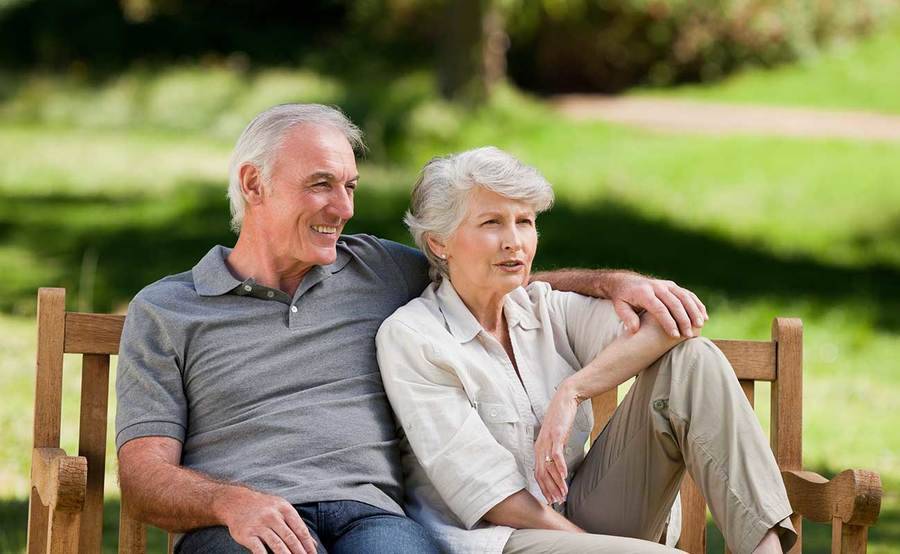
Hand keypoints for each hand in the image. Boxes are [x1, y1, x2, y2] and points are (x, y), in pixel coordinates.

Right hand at [217, 487, 317, 553]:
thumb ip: (296, 525)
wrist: (236, 502)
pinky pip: (259, 550)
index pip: (300, 529)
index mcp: (284, 508)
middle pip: (290, 538)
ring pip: (277, 545)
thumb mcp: (282, 509)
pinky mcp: (247, 534)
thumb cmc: (264, 507)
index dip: (308, 544)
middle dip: (300, 553)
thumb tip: (313, 543)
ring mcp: (259, 525)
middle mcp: (272, 516)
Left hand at [534, 383, 578, 504]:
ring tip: (563, 493)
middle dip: (549, 489)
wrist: (565, 400)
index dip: (543, 487)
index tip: (550, 499)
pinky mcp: (556, 435)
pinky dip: (560, 466)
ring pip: (548, 466)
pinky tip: (565, 476)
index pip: (538, 472)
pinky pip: (556, 454)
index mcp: (539, 448)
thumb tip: (558, 465)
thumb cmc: (561, 419)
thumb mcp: (556, 438)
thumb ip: (555, 450)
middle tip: (557, 501)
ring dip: (556, 482)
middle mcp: (540, 446)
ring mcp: (547, 441)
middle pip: (541, 473)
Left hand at [607, 273, 707, 337]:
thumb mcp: (619, 307)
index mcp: (644, 293)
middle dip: (683, 319)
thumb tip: (634, 329)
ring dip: (693, 311)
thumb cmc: (622, 299)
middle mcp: (657, 286)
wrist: (624, 281)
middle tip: (688, 335)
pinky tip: (703, 316)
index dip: (668, 322)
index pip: (659, 308)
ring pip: (684, 296)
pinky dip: (697, 304)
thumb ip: (626, 317)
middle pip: (674, 303)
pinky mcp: (672, 285)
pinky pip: (687, 294)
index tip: (675, 336)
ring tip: (699, 326)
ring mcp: (666, 284)